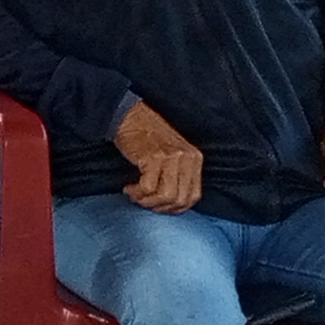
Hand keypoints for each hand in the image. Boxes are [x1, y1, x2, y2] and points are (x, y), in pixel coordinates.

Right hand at [112, 98, 204, 213]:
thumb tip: (172, 204)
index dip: (174, 208)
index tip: (158, 206)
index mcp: (194, 158)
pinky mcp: (153, 157)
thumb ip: (179, 174)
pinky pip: (148, 188)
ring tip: (135, 194)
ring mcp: (171, 157)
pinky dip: (137, 193)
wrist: (130, 117)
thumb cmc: (148, 137)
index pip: (193, 197)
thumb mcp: (173, 154)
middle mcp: (187, 158)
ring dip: (146, 201)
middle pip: (179, 199)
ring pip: (165, 196)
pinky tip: (129, 187)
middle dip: (158, 206)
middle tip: (143, 200)